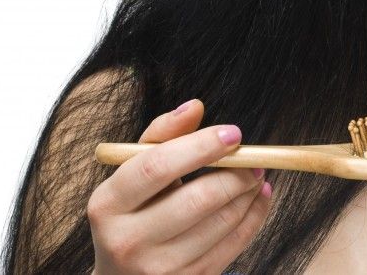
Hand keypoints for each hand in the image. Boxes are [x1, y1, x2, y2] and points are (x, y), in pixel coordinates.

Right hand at [88, 100, 271, 273]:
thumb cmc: (133, 211)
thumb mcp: (134, 171)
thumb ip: (163, 135)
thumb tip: (195, 107)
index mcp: (108, 204)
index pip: (157, 167)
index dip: (200, 146)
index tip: (233, 134)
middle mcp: (127, 240)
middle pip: (197, 199)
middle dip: (236, 174)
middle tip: (253, 158)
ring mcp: (158, 269)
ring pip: (221, 222)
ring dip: (249, 193)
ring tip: (256, 175)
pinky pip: (234, 245)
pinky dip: (255, 215)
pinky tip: (258, 197)